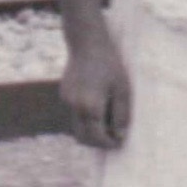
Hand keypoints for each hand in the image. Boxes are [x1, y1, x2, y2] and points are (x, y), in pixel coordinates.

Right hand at [60, 35, 130, 149]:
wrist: (87, 43)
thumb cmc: (110, 64)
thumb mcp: (122, 88)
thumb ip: (121, 113)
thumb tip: (121, 134)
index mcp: (90, 107)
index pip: (96, 137)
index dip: (109, 143)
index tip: (120, 142)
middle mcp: (74, 107)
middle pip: (82, 137)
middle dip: (97, 142)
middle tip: (114, 138)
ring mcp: (67, 101)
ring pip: (76, 127)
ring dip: (90, 131)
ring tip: (108, 124)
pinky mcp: (64, 94)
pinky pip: (74, 115)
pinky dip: (86, 119)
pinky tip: (99, 108)